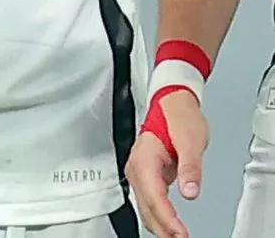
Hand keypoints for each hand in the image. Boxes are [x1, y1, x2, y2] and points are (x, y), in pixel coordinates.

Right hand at [128, 91, 207, 237]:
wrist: (172, 103)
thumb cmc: (178, 117)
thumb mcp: (190, 141)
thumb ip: (189, 167)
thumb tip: (190, 191)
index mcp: (144, 159)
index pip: (154, 196)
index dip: (167, 218)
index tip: (179, 232)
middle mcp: (137, 168)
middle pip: (146, 206)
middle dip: (162, 227)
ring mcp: (139, 172)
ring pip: (145, 206)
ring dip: (159, 224)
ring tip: (175, 236)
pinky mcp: (146, 175)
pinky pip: (148, 200)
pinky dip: (158, 215)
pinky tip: (168, 223)